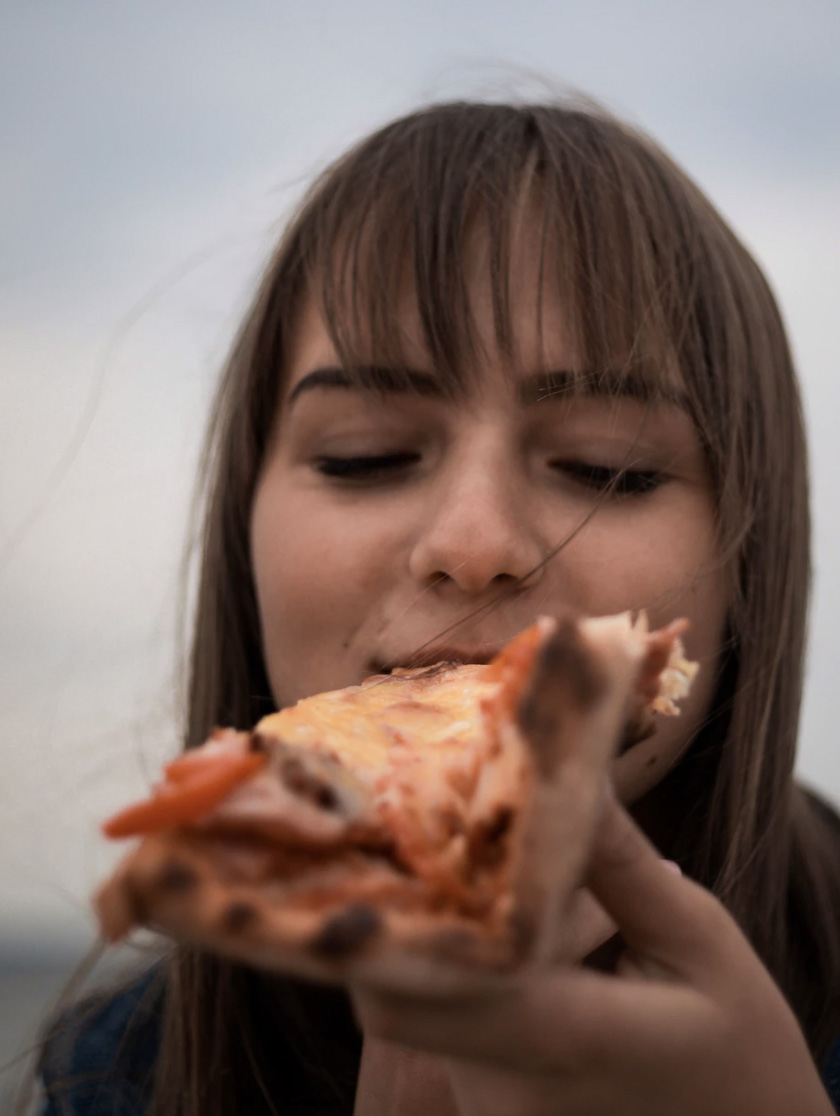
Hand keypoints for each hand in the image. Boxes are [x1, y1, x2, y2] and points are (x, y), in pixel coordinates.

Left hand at [353, 794, 833, 1115]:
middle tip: (425, 828)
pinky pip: (447, 1024)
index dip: (383, 919)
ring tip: (494, 872)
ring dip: (445, 936)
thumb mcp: (698, 937)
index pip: (420, 986)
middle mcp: (508, 1089)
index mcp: (567, 1038)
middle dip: (407, 910)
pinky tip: (519, 931)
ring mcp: (492, 1110)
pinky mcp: (487, 1110)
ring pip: (422, 1004)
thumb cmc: (736, 1042)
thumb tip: (563, 762)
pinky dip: (468, 971)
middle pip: (403, 991)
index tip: (389, 835)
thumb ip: (618, 860)